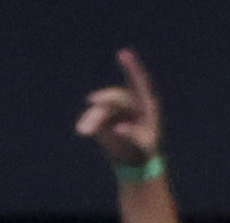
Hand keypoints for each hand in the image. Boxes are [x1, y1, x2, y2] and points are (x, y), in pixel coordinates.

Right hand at [77, 48, 162, 167]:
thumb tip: (119, 128)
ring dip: (93, 117)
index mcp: (146, 105)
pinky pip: (94, 117)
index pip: (140, 82)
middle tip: (93, 101)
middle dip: (105, 98)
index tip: (124, 53)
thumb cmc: (145, 150)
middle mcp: (129, 102)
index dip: (132, 67)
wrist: (134, 161)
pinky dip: (89, 123)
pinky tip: (83, 131)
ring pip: (102, 108)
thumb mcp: (144, 145)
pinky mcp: (103, 116)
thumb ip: (134, 135)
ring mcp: (115, 108)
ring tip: (85, 131)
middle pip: (115, 96)